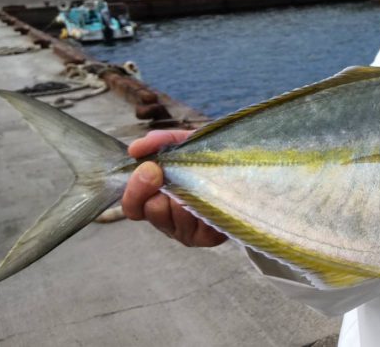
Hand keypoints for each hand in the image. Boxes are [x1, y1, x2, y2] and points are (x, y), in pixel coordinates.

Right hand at [122, 130, 227, 246]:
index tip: (151, 168)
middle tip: (178, 173)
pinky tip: (214, 193)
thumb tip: (136, 148)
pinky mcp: (208, 237)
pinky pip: (201, 221)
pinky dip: (206, 202)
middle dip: (164, 188)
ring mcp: (187, 232)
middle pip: (154, 211)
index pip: (132, 206)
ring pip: (178, 215)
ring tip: (202, 181)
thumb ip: (160, 142)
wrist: (247, 167)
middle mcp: (167, 221)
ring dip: (188, 193)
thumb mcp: (185, 144)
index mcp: (154, 201)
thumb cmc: (209, 159)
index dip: (136, 189)